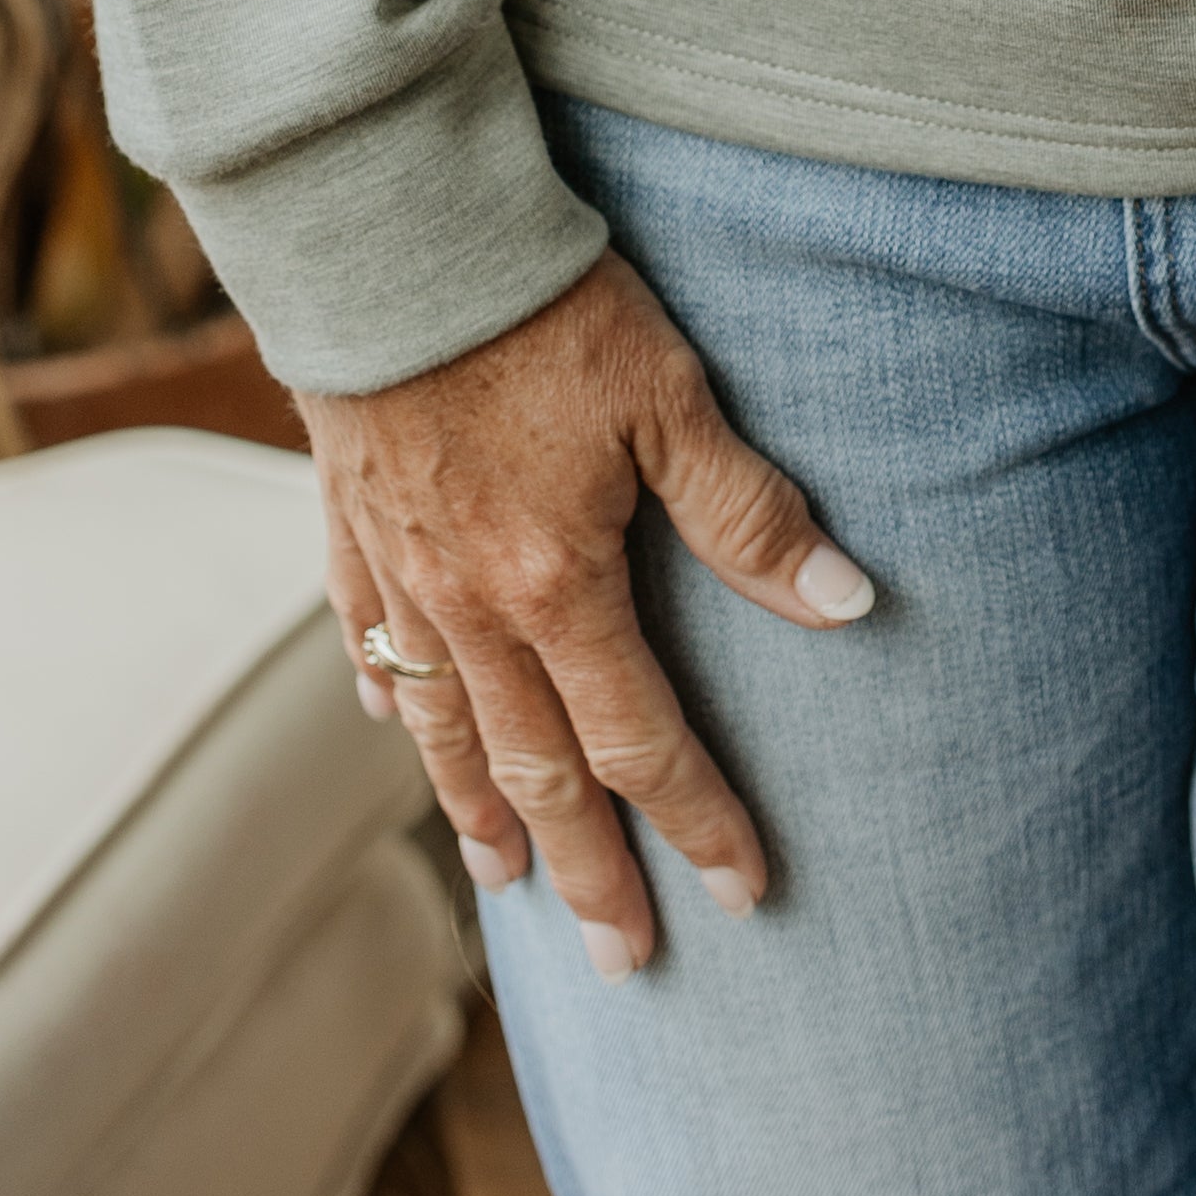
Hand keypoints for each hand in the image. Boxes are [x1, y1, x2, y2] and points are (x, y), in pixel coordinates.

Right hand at [303, 250, 876, 979]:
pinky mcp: (348, 520)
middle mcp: (468, 608)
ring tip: (509, 887)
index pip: (641, 741)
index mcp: (555, 587)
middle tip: (624, 959)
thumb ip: (746, 513)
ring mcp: (398, 573)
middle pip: (536, 770)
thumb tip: (848, 605)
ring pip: (444, 729)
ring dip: (481, 814)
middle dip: (588, 870)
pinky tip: (401, 729)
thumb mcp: (668, 395)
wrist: (386, 235)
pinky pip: (368, 638)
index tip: (742, 890)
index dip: (696, 819)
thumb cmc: (541, 304)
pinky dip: (393, 698)